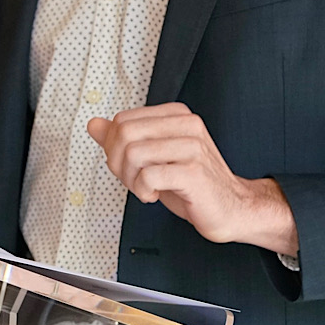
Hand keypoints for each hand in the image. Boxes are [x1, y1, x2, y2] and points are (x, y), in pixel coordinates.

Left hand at [86, 103, 297, 254]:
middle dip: (117, 162)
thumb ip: (123, 140)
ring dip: (130, 179)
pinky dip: (143, 191)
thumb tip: (94, 124)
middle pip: (124, 133)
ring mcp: (193, 147)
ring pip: (133, 153)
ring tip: (144, 188)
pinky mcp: (194, 171)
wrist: (231, 209)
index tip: (127, 166)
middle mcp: (187, 125)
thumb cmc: (191, 185)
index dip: (113, 147)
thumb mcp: (152, 158)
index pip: (122, 120)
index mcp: (176, 115)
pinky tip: (154, 195)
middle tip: (132, 180)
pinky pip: (148, 176)